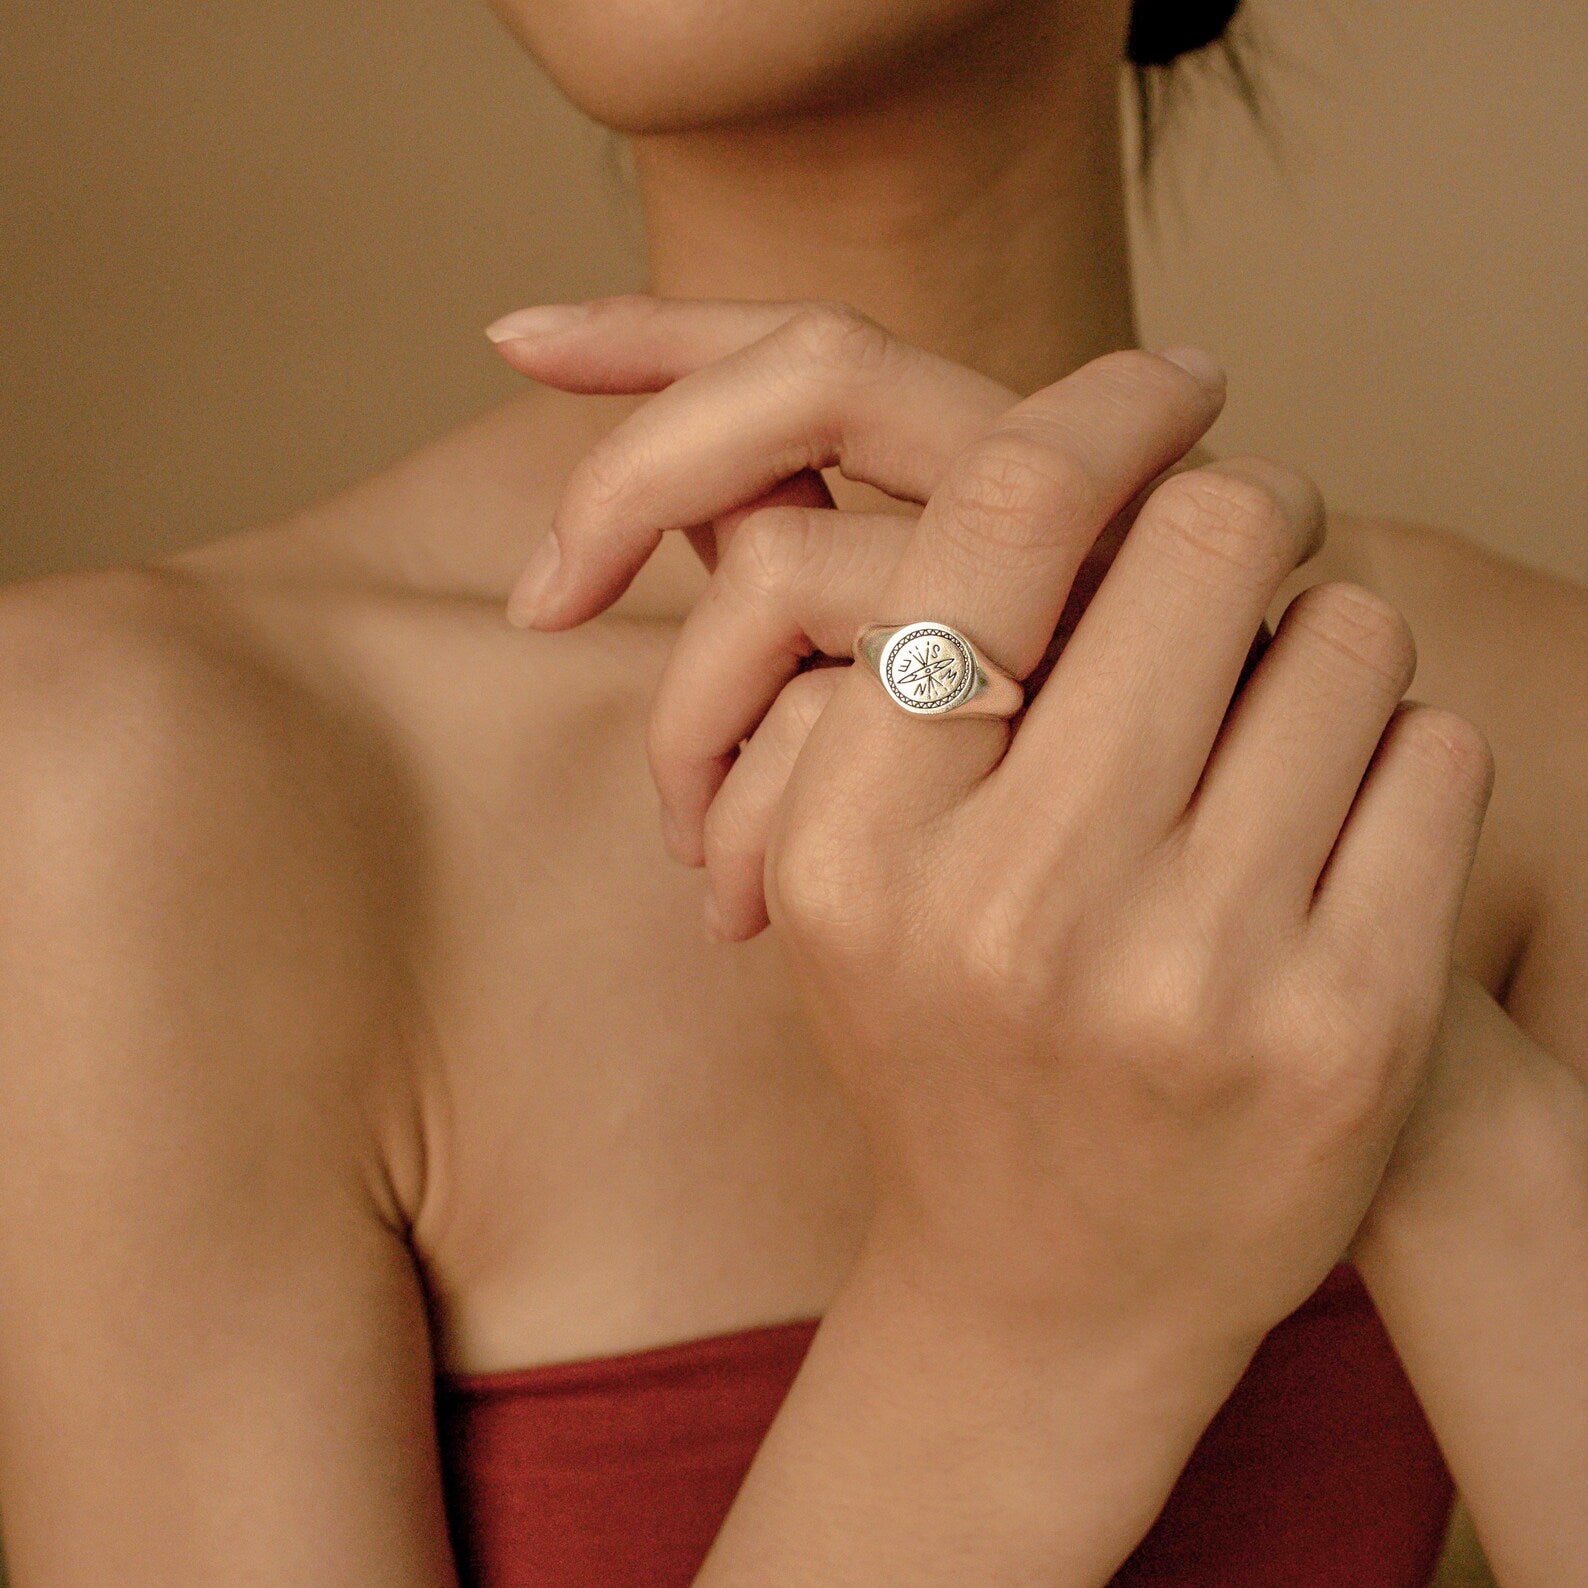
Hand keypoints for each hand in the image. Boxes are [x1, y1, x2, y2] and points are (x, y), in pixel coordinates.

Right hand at [493, 295, 1494, 1364]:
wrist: (1050, 1289)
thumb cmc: (943, 1047)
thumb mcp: (832, 883)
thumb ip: (856, 678)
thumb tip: (979, 462)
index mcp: (856, 848)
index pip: (1003, 516)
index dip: (1102, 412)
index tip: (1165, 382)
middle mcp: (1013, 907)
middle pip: (1202, 535)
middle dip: (1231, 505)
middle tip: (1234, 533)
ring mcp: (1192, 975)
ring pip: (1338, 632)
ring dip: (1310, 646)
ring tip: (1260, 728)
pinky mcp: (1349, 1033)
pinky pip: (1430, 753)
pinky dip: (1390, 760)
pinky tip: (1327, 835)